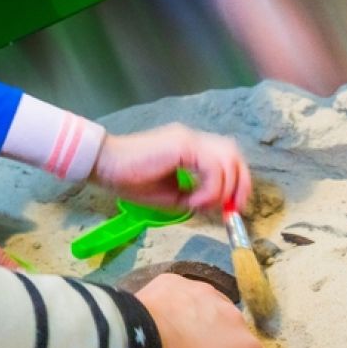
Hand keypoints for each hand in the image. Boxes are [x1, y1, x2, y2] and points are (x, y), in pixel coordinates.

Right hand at [90, 124, 251, 212]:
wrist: (106, 165)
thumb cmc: (129, 179)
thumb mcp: (169, 195)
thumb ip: (192, 196)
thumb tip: (212, 206)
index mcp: (190, 147)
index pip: (227, 158)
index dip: (237, 182)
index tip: (232, 208)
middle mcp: (193, 138)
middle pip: (234, 154)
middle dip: (240, 184)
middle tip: (232, 209)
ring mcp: (189, 138)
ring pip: (228, 159)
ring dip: (223, 188)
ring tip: (203, 204)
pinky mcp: (183, 144)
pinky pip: (212, 167)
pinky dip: (209, 188)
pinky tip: (193, 200)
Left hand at [137, 273, 262, 347]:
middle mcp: (234, 315)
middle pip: (227, 332)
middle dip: (214, 342)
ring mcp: (204, 292)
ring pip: (205, 308)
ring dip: (195, 320)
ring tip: (171, 336)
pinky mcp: (174, 280)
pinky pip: (177, 295)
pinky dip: (171, 305)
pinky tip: (157, 319)